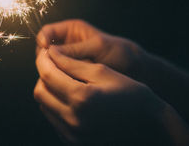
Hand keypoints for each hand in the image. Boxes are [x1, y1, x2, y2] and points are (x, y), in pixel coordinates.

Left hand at [34, 47, 188, 144]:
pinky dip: (55, 104)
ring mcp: (72, 134)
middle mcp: (73, 120)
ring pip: (44, 105)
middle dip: (44, 75)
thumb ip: (72, 63)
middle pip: (40, 91)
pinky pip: (53, 118)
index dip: (43, 59)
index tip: (46, 51)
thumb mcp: (103, 71)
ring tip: (63, 79)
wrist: (148, 124)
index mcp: (82, 99)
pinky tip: (69, 95)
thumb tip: (51, 53)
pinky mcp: (73, 141)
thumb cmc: (130, 93)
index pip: (47, 74)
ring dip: (48, 89)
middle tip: (54, 64)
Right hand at [36, 19, 146, 79]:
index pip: (46, 32)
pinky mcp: (71, 74)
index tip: (46, 51)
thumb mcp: (97, 47)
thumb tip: (49, 52)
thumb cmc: (120, 53)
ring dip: (54, 72)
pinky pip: (58, 77)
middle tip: (54, 68)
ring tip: (65, 77)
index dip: (43, 40)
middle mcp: (66, 44)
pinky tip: (67, 86)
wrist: (134, 71)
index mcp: (71, 30)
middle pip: (43, 50)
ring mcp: (67, 60)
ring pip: (49, 66)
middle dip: (46, 59)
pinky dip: (60, 81)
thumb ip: (75, 49)